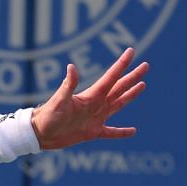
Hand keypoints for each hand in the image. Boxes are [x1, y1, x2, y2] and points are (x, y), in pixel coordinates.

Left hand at [32, 48, 148, 150]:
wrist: (40, 134)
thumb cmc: (48, 115)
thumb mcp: (59, 100)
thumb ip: (68, 85)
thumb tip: (71, 67)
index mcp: (91, 95)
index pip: (111, 77)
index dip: (121, 64)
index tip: (131, 51)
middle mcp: (96, 104)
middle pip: (119, 88)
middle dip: (132, 77)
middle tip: (146, 65)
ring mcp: (96, 118)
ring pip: (118, 104)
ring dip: (130, 95)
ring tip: (142, 85)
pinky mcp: (93, 132)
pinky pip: (111, 132)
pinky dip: (122, 132)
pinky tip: (133, 131)